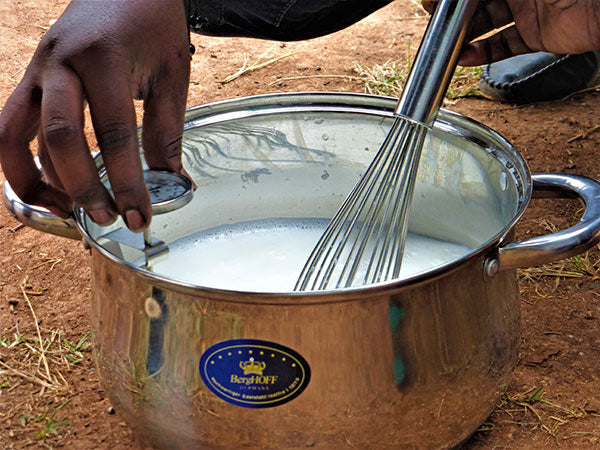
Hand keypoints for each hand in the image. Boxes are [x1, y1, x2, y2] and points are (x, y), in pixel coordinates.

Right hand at [0, 0, 189, 230]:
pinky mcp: (30, 77)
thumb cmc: (151, 22)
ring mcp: (37, 69)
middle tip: (109, 219)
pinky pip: (13, 126)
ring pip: (16, 134)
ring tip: (71, 213)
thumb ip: (167, 129)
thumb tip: (170, 181)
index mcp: (102, 58)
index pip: (115, 135)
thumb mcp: (171, 74)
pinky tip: (56, 185)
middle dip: (84, 187)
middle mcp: (59, 63)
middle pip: (59, 138)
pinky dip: (28, 160)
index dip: (128, 182)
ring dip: (39, 181)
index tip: (140, 215)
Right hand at [423, 0, 599, 65]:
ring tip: (448, 46)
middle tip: (437, 24)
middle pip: (478, 4)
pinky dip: (484, 54)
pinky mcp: (536, 35)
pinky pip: (504, 45)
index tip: (434, 4)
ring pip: (488, 25)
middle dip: (455, 16)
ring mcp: (528, 12)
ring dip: (466, 37)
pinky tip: (467, 58)